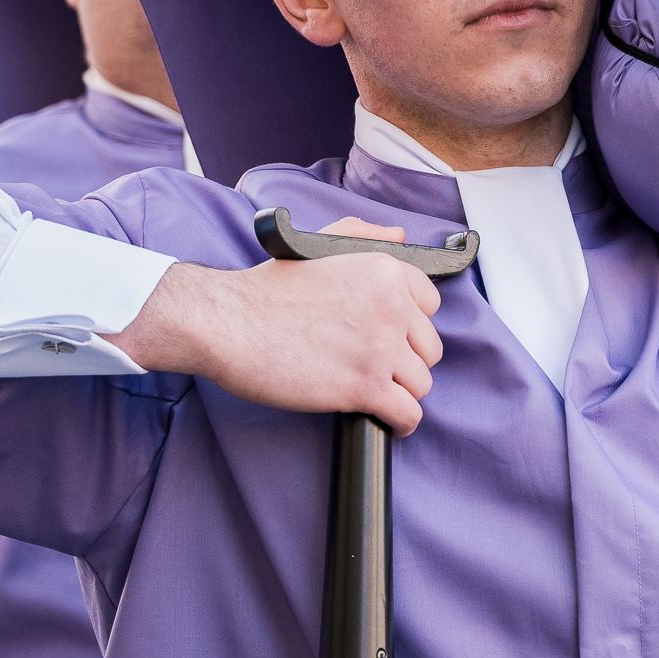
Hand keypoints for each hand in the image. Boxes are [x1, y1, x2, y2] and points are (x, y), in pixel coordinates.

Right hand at [114, 219, 445, 433]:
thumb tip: (399, 236)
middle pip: (428, 348)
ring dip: (399, 392)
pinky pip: (408, 414)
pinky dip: (400, 423)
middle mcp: (392, 306)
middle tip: (374, 366)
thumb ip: (363, 234)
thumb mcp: (319, 244)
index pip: (430, 306)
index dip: (408, 324)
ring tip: (373, 392)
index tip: (389, 335)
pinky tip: (387, 422)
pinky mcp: (364, 387)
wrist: (227, 321)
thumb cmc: (266, 288)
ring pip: (421, 383)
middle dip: (405, 360)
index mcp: (384, 270)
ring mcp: (380, 348)